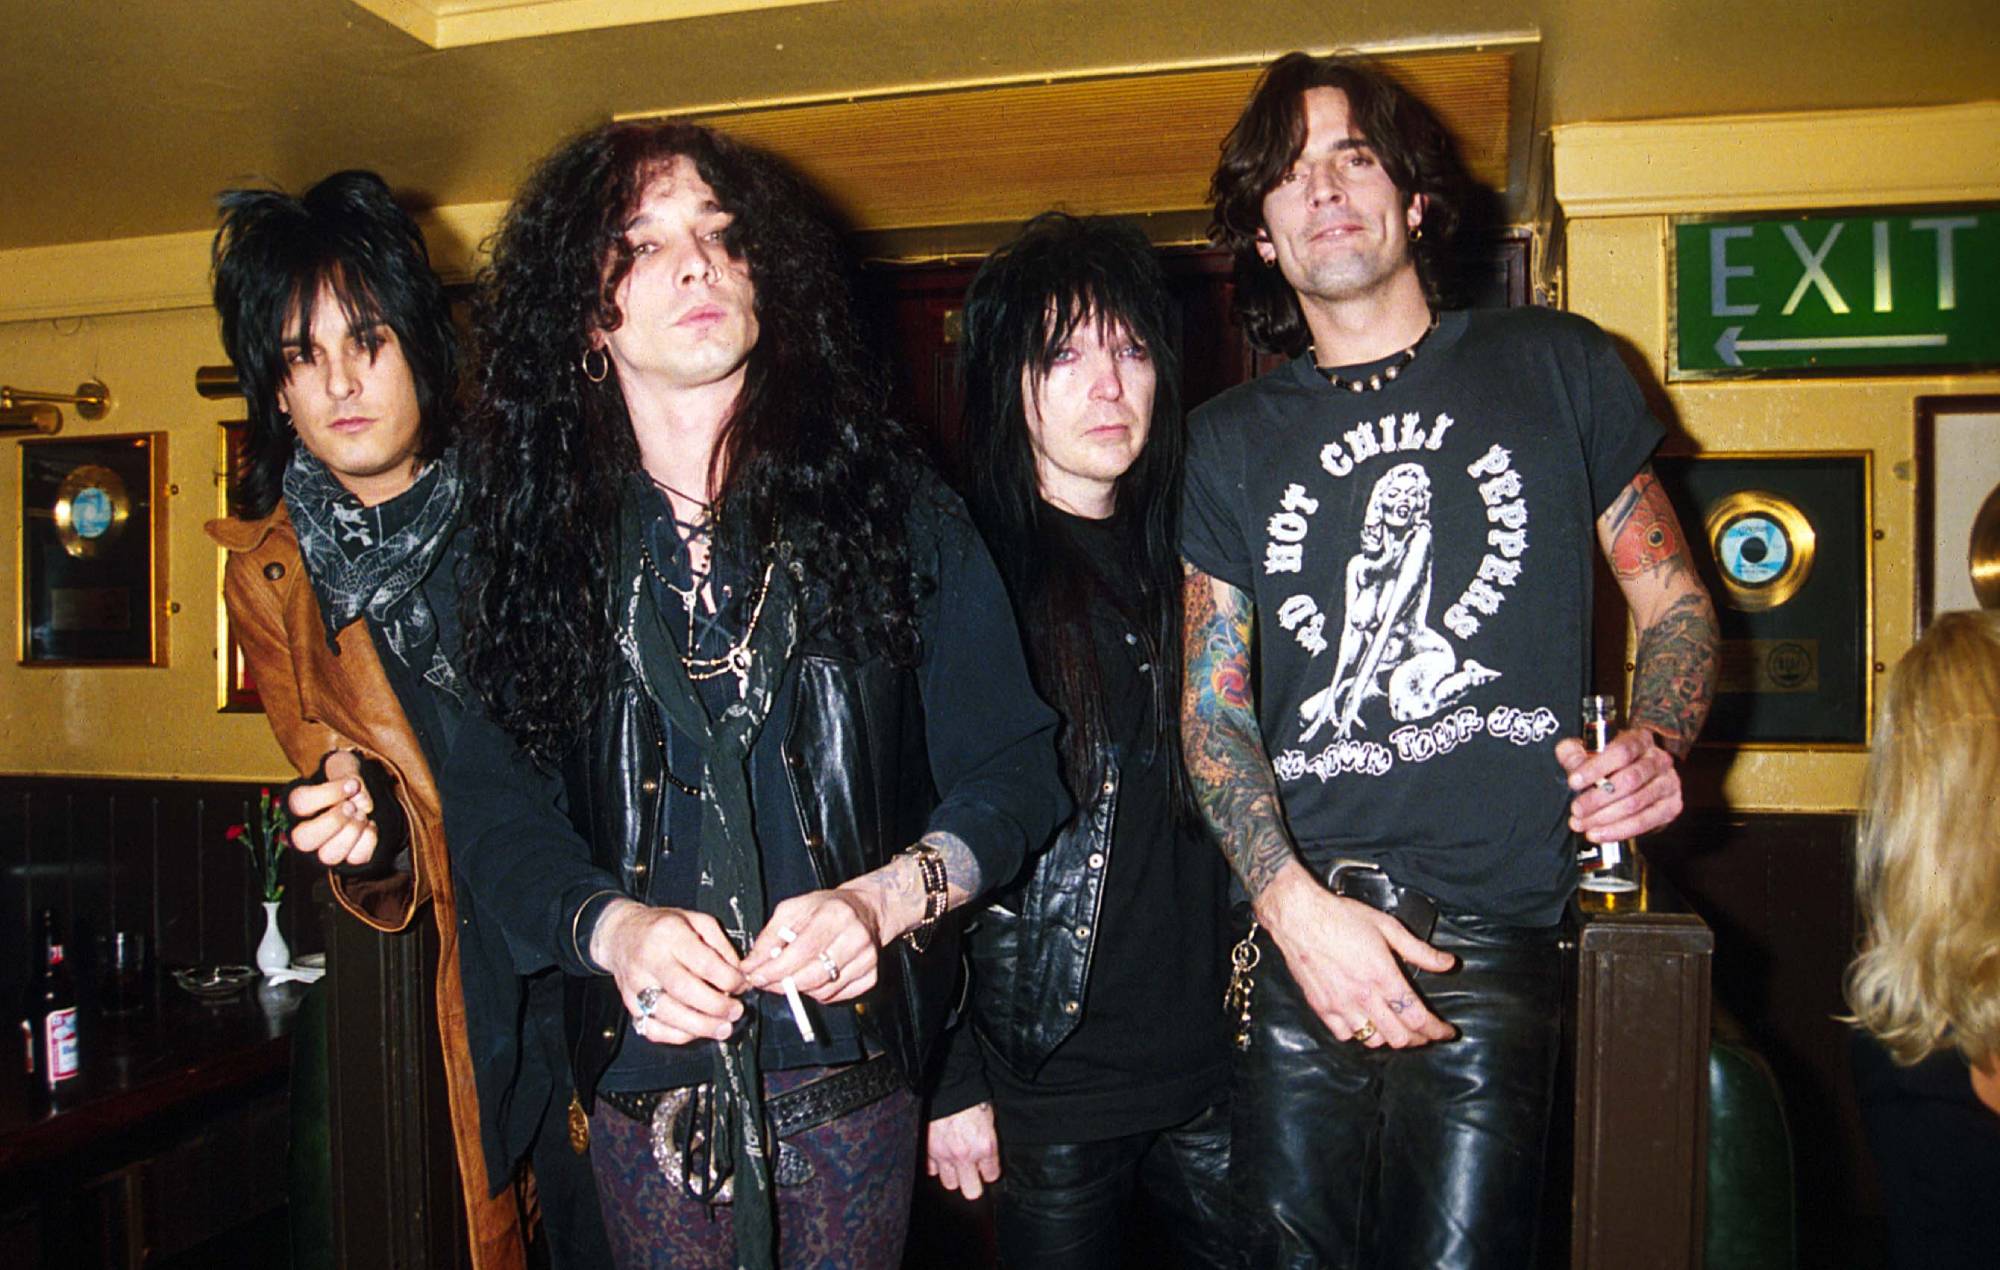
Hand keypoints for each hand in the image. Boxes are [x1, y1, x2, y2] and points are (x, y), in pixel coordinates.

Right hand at [286, 750, 378, 866]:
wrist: (367, 799)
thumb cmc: (347, 781)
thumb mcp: (345, 766)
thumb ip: (348, 773)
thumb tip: (362, 802)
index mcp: (298, 805)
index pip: (298, 803)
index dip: (327, 794)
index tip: (352, 785)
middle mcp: (305, 832)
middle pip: (303, 839)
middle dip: (333, 821)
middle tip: (351, 806)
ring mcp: (325, 849)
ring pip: (328, 856)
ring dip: (350, 834)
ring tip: (362, 816)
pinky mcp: (348, 859)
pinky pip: (355, 859)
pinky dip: (368, 841)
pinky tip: (371, 825)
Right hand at [588, 899, 746, 1044]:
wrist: (620, 934)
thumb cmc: (661, 927)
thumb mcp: (696, 920)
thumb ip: (720, 944)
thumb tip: (738, 973)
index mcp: (669, 934)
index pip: (703, 962)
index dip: (728, 979)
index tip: (741, 985)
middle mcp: (649, 960)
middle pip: (684, 990)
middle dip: (716, 1006)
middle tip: (735, 1012)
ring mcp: (636, 985)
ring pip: (668, 1014)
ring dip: (700, 1026)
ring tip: (723, 1028)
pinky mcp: (630, 1005)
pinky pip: (653, 1028)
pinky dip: (677, 1036)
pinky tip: (695, 1031)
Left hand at [743, 888, 884, 1004]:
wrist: (865, 910)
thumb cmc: (827, 908)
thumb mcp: (792, 911)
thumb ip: (768, 938)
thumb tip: (750, 967)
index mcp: (835, 915)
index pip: (801, 951)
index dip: (775, 969)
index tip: (756, 977)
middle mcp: (855, 937)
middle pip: (813, 976)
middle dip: (783, 984)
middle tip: (768, 982)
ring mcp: (867, 959)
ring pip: (823, 991)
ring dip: (801, 989)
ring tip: (793, 975)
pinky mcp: (871, 976)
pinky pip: (837, 997)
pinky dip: (820, 993)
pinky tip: (814, 978)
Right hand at [926, 1102, 1000, 1198]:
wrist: (947, 1087)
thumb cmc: (970, 1099)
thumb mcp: (988, 1119)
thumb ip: (987, 1142)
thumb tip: (986, 1157)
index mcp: (985, 1146)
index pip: (991, 1175)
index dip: (989, 1172)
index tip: (986, 1169)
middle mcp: (966, 1155)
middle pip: (972, 1191)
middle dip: (973, 1184)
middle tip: (972, 1176)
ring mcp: (945, 1155)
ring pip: (950, 1184)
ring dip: (953, 1175)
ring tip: (954, 1165)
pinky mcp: (929, 1151)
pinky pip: (932, 1170)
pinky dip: (936, 1165)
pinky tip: (941, 1156)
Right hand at [1255, 860, 1456, 1048]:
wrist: (1298, 916)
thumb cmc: (1341, 917)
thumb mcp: (1387, 927)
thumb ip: (1419, 950)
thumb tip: (1448, 964)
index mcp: (1383, 975)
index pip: (1417, 1017)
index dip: (1436, 1030)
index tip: (1445, 1031)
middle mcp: (1363, 996)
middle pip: (1399, 1037)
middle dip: (1419, 1039)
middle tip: (1425, 1032)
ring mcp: (1340, 1005)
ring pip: (1373, 1041)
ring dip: (1389, 1037)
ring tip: (1396, 1027)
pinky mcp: (1321, 1007)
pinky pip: (1345, 1035)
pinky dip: (1359, 1033)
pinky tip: (1365, 1021)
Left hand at [1556, 726, 1682, 842]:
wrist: (1634, 780)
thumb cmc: (1608, 764)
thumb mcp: (1588, 751)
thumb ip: (1575, 752)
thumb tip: (1571, 760)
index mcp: (1640, 740)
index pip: (1621, 751)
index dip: (1596, 768)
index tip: (1573, 782)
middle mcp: (1660, 759)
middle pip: (1630, 780)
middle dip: (1597, 798)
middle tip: (1576, 810)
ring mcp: (1669, 783)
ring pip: (1636, 803)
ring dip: (1604, 818)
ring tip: (1581, 824)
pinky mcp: (1671, 807)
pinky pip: (1645, 822)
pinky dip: (1618, 831)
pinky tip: (1597, 834)